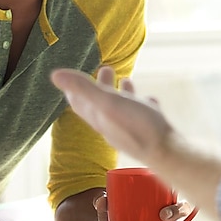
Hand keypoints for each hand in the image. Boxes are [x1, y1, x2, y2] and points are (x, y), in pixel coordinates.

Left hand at [51, 67, 172, 164]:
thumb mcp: (108, 102)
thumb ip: (84, 88)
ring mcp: (130, 129)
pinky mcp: (148, 131)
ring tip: (126, 79)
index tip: (74, 77)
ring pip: (122, 109)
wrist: (164, 151)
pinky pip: (142, 114)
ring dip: (121, 93)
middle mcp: (111, 125)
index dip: (74, 89)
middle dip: (100, 86)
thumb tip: (55, 74)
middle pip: (101, 104)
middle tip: (105, 69)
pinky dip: (141, 103)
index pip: (80, 103)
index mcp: (99, 117)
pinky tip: (149, 99)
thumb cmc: (137, 126)